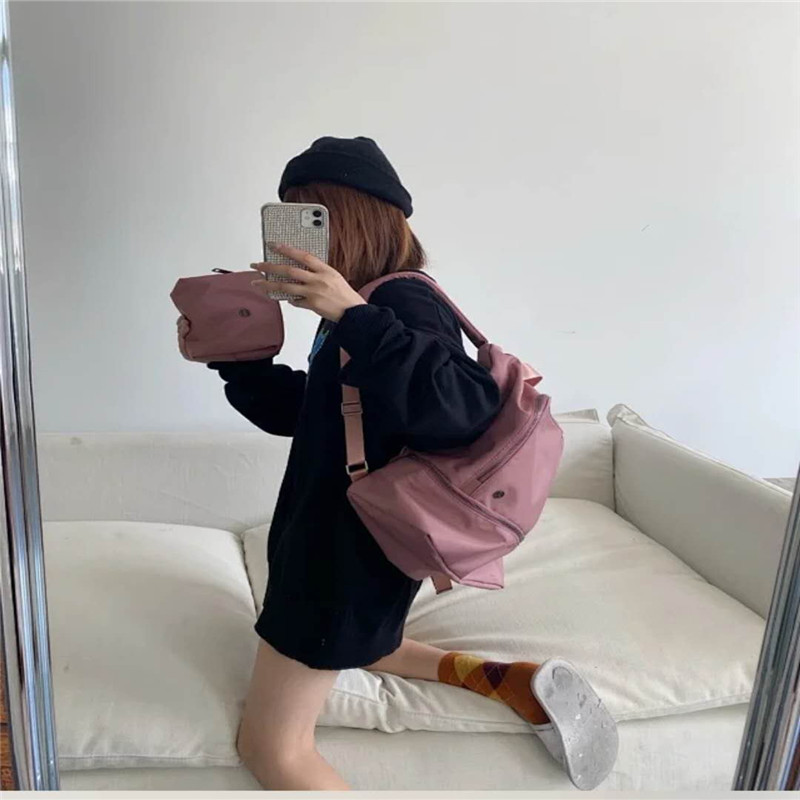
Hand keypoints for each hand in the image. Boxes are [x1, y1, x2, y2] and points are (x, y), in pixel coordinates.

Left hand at [250, 243, 366, 321]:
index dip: (287, 249)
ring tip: (257, 283)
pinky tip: (286, 298)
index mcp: (325, 269)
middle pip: (288, 270)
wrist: (353, 312)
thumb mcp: (334, 276)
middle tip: (257, 265)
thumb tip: (301, 269)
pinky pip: (295, 301)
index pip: (302, 256)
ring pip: (285, 287)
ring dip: (269, 285)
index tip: (274, 245)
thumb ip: (318, 272)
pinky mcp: (311, 305)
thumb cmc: (345, 295)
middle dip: (270, 267)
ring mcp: (313, 293)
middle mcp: (317, 280)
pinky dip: (290, 299)